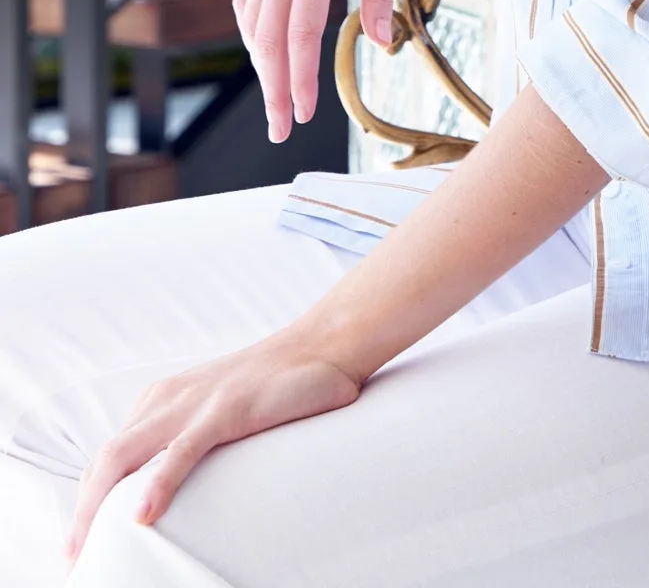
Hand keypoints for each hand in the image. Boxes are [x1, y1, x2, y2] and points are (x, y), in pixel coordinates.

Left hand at [64, 330, 361, 564]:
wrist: (324, 345)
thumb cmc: (278, 384)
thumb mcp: (221, 408)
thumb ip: (195, 436)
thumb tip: (178, 486)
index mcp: (163, 398)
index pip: (109, 452)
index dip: (88, 496)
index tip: (82, 538)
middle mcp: (168, 397)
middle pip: (105, 459)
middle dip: (79, 511)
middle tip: (71, 558)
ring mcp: (194, 402)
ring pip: (125, 456)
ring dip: (96, 505)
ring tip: (85, 546)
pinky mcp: (225, 410)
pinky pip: (180, 452)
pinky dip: (156, 485)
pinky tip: (142, 515)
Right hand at [234, 0, 396, 141]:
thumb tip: (384, 43)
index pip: (301, 32)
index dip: (299, 78)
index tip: (302, 113)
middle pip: (270, 36)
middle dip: (274, 87)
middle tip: (280, 128)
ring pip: (252, 19)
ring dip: (261, 63)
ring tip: (276, 96)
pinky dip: (252, 28)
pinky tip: (264, 49)